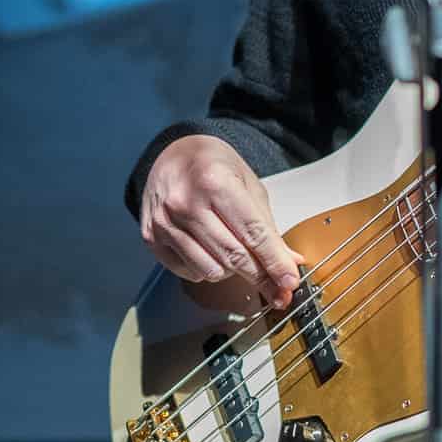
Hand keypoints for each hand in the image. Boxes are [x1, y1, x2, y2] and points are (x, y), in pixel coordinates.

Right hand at [140, 135, 302, 309]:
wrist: (171, 155)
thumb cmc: (211, 165)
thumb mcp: (247, 184)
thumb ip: (267, 225)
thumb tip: (289, 261)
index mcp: (214, 182)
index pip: (253, 233)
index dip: (274, 262)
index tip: (289, 281)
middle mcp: (185, 203)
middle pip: (233, 256)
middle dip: (260, 276)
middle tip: (277, 286)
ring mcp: (165, 223)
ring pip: (212, 270)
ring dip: (231, 271)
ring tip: (234, 251)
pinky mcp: (152, 238)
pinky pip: (190, 272)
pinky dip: (206, 268)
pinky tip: (209, 250)